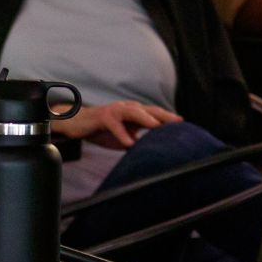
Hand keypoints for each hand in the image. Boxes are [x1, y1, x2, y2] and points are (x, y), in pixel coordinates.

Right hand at [51, 100, 181, 149]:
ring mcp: (115, 111)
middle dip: (164, 116)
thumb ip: (138, 141)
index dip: (169, 119)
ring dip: (146, 120)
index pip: (155, 114)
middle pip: (149, 110)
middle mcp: (127, 108)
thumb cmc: (102, 130)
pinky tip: (129, 143)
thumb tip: (152, 152)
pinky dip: (122, 134)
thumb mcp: (124, 137)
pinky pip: (115, 125)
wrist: (77, 124)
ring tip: (158, 128)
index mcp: (134, 112)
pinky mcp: (103, 117)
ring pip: (134, 113)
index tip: (184, 126)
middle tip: (178, 123)